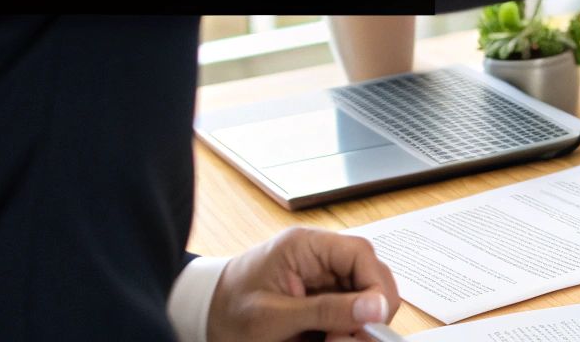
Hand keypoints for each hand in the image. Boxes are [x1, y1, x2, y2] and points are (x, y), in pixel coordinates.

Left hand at [208, 227, 400, 341]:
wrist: (203, 318)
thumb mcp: (273, 317)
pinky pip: (350, 312)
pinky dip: (347, 330)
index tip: (374, 319)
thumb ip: (325, 311)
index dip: (376, 286)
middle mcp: (320, 257)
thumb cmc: (228, 312)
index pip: (361, 254)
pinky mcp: (322, 298)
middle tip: (348, 338)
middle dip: (369, 310)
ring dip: (358, 324)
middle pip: (371, 275)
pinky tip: (328, 340)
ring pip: (366, 297)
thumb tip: (374, 308)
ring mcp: (323, 278)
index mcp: (306, 246)